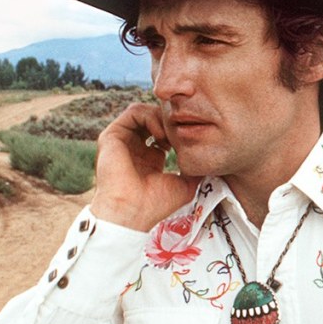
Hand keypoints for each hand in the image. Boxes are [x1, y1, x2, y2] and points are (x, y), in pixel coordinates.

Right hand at [88, 102, 194, 230]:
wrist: (132, 212)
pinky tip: (160, 134)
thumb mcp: (184, 185)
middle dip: (170, 121)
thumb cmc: (155, 204)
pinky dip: (149, 116)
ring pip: (144, 112)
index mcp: (149, 159)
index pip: (164, 133)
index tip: (190, 140)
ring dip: (161, 118)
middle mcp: (134, 148)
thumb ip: (195, 170)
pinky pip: (133, 111)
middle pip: (154, 119)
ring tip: (170, 136)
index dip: (179, 131)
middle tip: (181, 134)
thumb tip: (210, 162)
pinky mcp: (112, 136)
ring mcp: (122, 141)